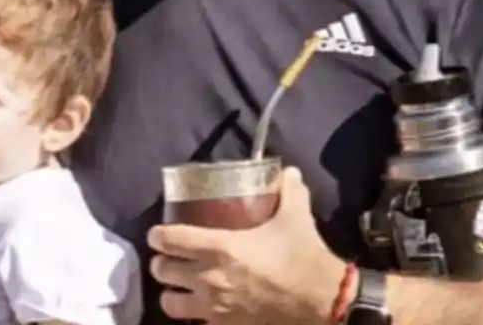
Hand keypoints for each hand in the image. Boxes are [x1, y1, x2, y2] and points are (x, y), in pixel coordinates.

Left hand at [148, 167, 345, 324]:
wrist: (325, 303)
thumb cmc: (304, 258)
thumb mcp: (295, 217)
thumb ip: (289, 191)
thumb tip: (289, 172)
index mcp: (220, 248)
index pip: (170, 240)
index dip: (157, 235)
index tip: (157, 233)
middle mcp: (209, 278)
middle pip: (162, 270)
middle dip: (161, 262)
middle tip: (169, 257)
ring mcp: (215, 308)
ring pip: (170, 303)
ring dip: (171, 292)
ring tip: (179, 286)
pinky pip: (196, 323)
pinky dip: (194, 315)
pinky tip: (203, 308)